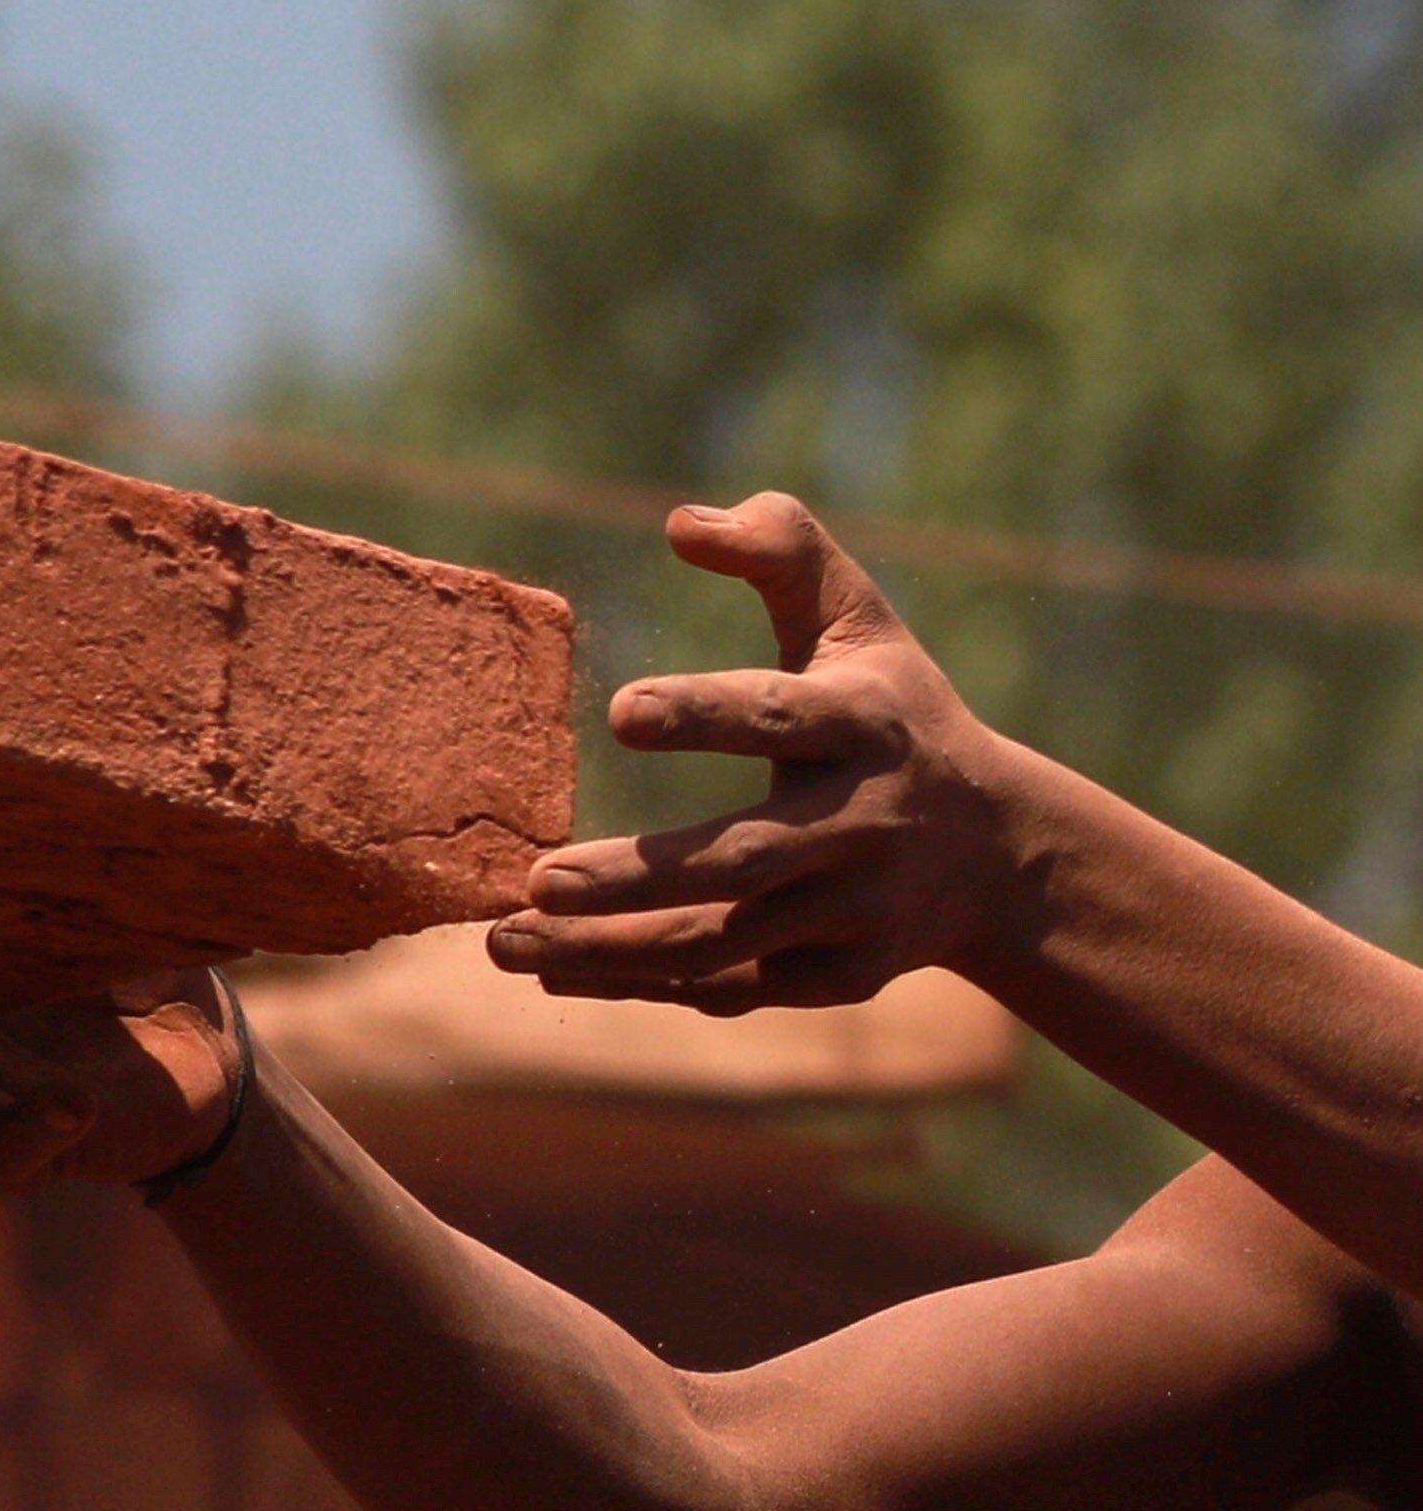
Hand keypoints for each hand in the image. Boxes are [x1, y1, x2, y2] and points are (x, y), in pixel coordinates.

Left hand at [486, 492, 1019, 1012]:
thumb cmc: (894, 715)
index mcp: (864, 723)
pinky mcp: (839, 975)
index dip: (704, 714)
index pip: (777, 716)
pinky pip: (732, 988)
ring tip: (507, 943)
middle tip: (536, 879)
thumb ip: (783, 550)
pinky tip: (557, 970)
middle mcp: (862, 824)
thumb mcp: (858, 620)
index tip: (621, 710)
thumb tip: (680, 522)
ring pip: (724, 944)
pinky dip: (644, 985)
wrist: (1002, 854)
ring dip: (611, 952)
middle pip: (743, 858)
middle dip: (637, 877)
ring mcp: (855, 910)